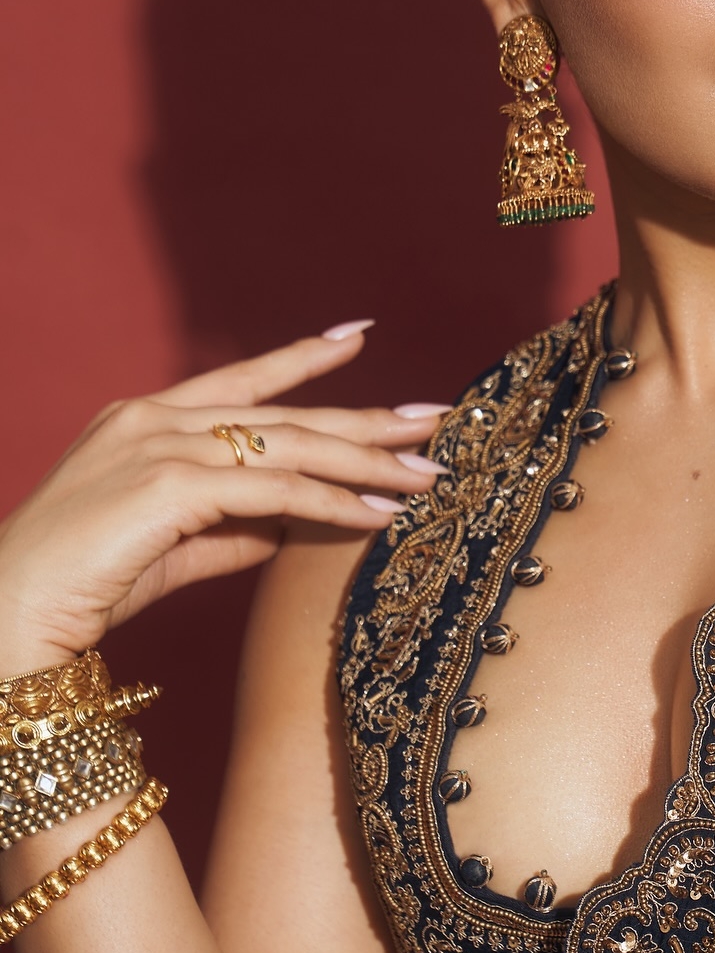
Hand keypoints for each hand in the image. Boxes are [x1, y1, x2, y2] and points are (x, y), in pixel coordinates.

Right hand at [0, 326, 449, 671]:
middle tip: (434, 418)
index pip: (243, 380)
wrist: (9, 616)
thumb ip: (235, 524)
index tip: (357, 336)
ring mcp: (160, 444)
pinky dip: (330, 502)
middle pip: (284, 413)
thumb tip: (297, 518)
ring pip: (288, 445)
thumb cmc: (86, 584)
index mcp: (147, 418)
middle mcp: (155, 417)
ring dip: (366, 462)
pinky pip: (273, 490)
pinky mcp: (168, 485)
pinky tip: (375, 514)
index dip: (303, 358)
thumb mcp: (175, 542)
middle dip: (365, 417)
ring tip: (424, 475)